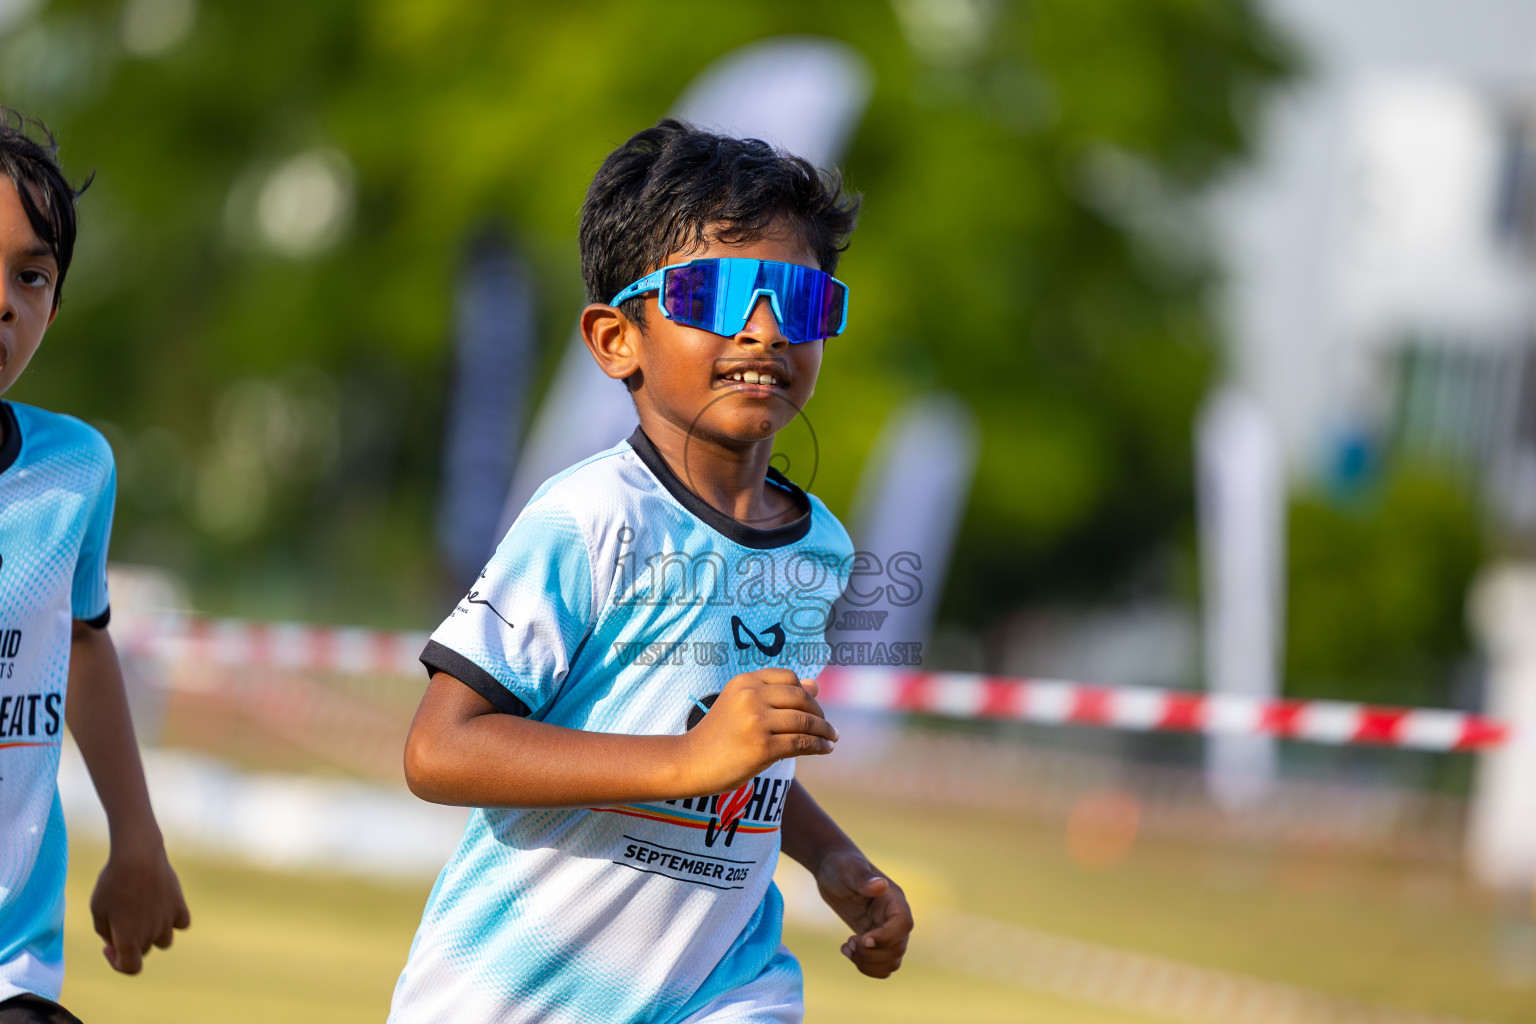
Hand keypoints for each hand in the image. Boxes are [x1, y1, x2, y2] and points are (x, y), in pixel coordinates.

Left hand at [90, 842, 190, 972]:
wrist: (138, 856)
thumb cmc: (112, 883)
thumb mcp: (97, 910)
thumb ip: (106, 932)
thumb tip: (118, 941)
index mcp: (128, 940)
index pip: (131, 968)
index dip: (117, 963)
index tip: (109, 946)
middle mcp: (151, 935)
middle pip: (144, 950)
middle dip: (131, 942)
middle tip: (119, 921)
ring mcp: (168, 920)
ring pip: (164, 940)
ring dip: (152, 934)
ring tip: (141, 915)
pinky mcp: (179, 905)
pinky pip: (181, 923)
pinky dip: (173, 921)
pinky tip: (162, 909)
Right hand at [679, 668, 836, 794]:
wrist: (690, 763)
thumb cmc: (718, 736)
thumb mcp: (743, 706)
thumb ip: (777, 694)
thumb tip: (816, 684)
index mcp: (744, 681)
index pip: (788, 678)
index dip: (806, 693)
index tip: (815, 708)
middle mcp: (750, 696)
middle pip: (800, 699)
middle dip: (819, 713)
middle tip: (828, 727)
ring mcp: (756, 720)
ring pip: (804, 721)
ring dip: (824, 731)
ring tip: (832, 739)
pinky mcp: (761, 746)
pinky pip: (801, 743)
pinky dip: (818, 746)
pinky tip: (826, 750)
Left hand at [816, 848, 912, 977]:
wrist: (832, 870)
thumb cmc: (841, 866)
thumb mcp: (849, 870)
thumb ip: (864, 880)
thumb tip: (881, 885)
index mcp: (894, 899)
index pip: (903, 925)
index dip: (886, 937)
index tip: (862, 939)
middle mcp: (895, 917)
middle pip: (898, 948)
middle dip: (871, 954)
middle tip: (849, 943)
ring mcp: (886, 930)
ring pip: (892, 961)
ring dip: (868, 963)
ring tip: (847, 948)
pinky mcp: (874, 940)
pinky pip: (881, 964)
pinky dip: (865, 966)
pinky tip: (846, 950)